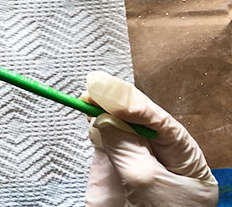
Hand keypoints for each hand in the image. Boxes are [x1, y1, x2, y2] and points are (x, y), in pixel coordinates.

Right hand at [83, 71, 217, 205]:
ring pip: (118, 124)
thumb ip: (127, 150)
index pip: (162, 122)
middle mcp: (161, 155)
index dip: (135, 104)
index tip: (110, 92)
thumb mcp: (148, 186)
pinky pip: (102, 139)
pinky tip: (88, 113)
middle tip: (95, 86)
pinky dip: (94, 126)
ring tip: (89, 97)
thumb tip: (105, 118)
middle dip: (117, 101)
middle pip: (139, 118)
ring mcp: (134, 159)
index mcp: (185, 160)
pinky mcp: (111, 166)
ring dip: (103, 108)